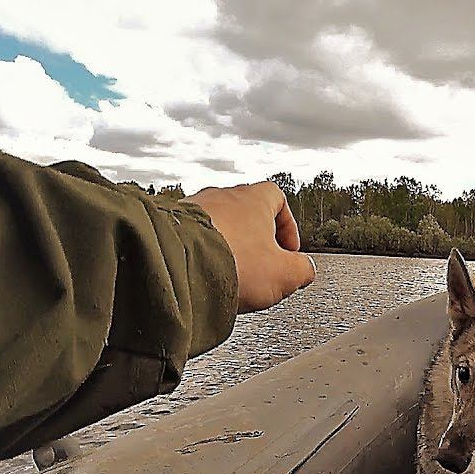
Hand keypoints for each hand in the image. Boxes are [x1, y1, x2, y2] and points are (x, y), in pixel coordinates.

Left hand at [185, 182, 316, 312]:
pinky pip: (192, 237)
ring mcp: (192, 208)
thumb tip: (304, 270)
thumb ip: (302, 270)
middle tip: (260, 267)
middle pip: (246, 213)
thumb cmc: (231, 263)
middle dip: (256, 241)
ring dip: (227, 248)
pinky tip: (204, 276)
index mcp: (254, 199)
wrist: (178, 267)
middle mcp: (221, 196)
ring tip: (230, 275)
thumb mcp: (284, 275)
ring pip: (218, 225)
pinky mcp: (170, 226)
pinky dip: (201, 254)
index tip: (287, 251)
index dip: (287, 227)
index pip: (278, 199)